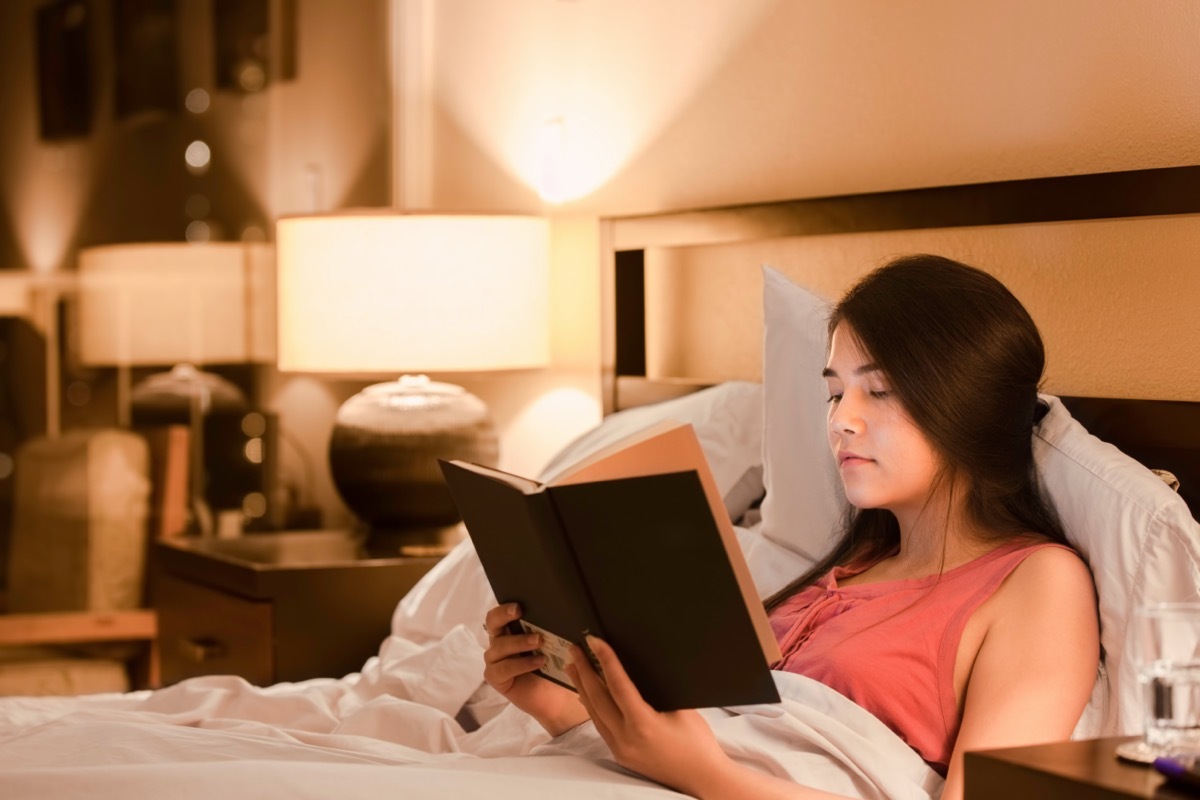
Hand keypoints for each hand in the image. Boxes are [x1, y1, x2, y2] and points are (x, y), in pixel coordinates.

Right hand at [482, 603, 587, 735]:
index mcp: (511, 629)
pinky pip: (502, 668)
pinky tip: (538, 662)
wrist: (557, 696)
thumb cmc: (556, 666)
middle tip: (519, 611)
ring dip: (519, 642)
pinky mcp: (496, 678)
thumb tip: (562, 610)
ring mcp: (495, 660)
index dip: (505, 607)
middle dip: (503, 614)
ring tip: (539, 641)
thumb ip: (551, 628)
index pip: (500, 613)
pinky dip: (521, 664)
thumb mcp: (555, 644)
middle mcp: (500, 642)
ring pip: (499, 646)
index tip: (519, 605)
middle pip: (492, 623)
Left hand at [566, 635, 732, 795]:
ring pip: (594, 713)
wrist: (701, 778)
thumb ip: (658, 689)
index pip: (618, 685)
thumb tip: (638, 667)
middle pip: (597, 698)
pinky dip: (592, 707)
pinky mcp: (620, 755)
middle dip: (584, 671)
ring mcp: (621, 749)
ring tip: (574, 667)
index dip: (605, 659)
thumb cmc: (698, 743)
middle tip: (575, 649)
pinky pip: (600, 726)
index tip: (594, 640)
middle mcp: (626, 738)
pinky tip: (587, 695)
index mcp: (644, 724)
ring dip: (582, 688)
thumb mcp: (682, 709)